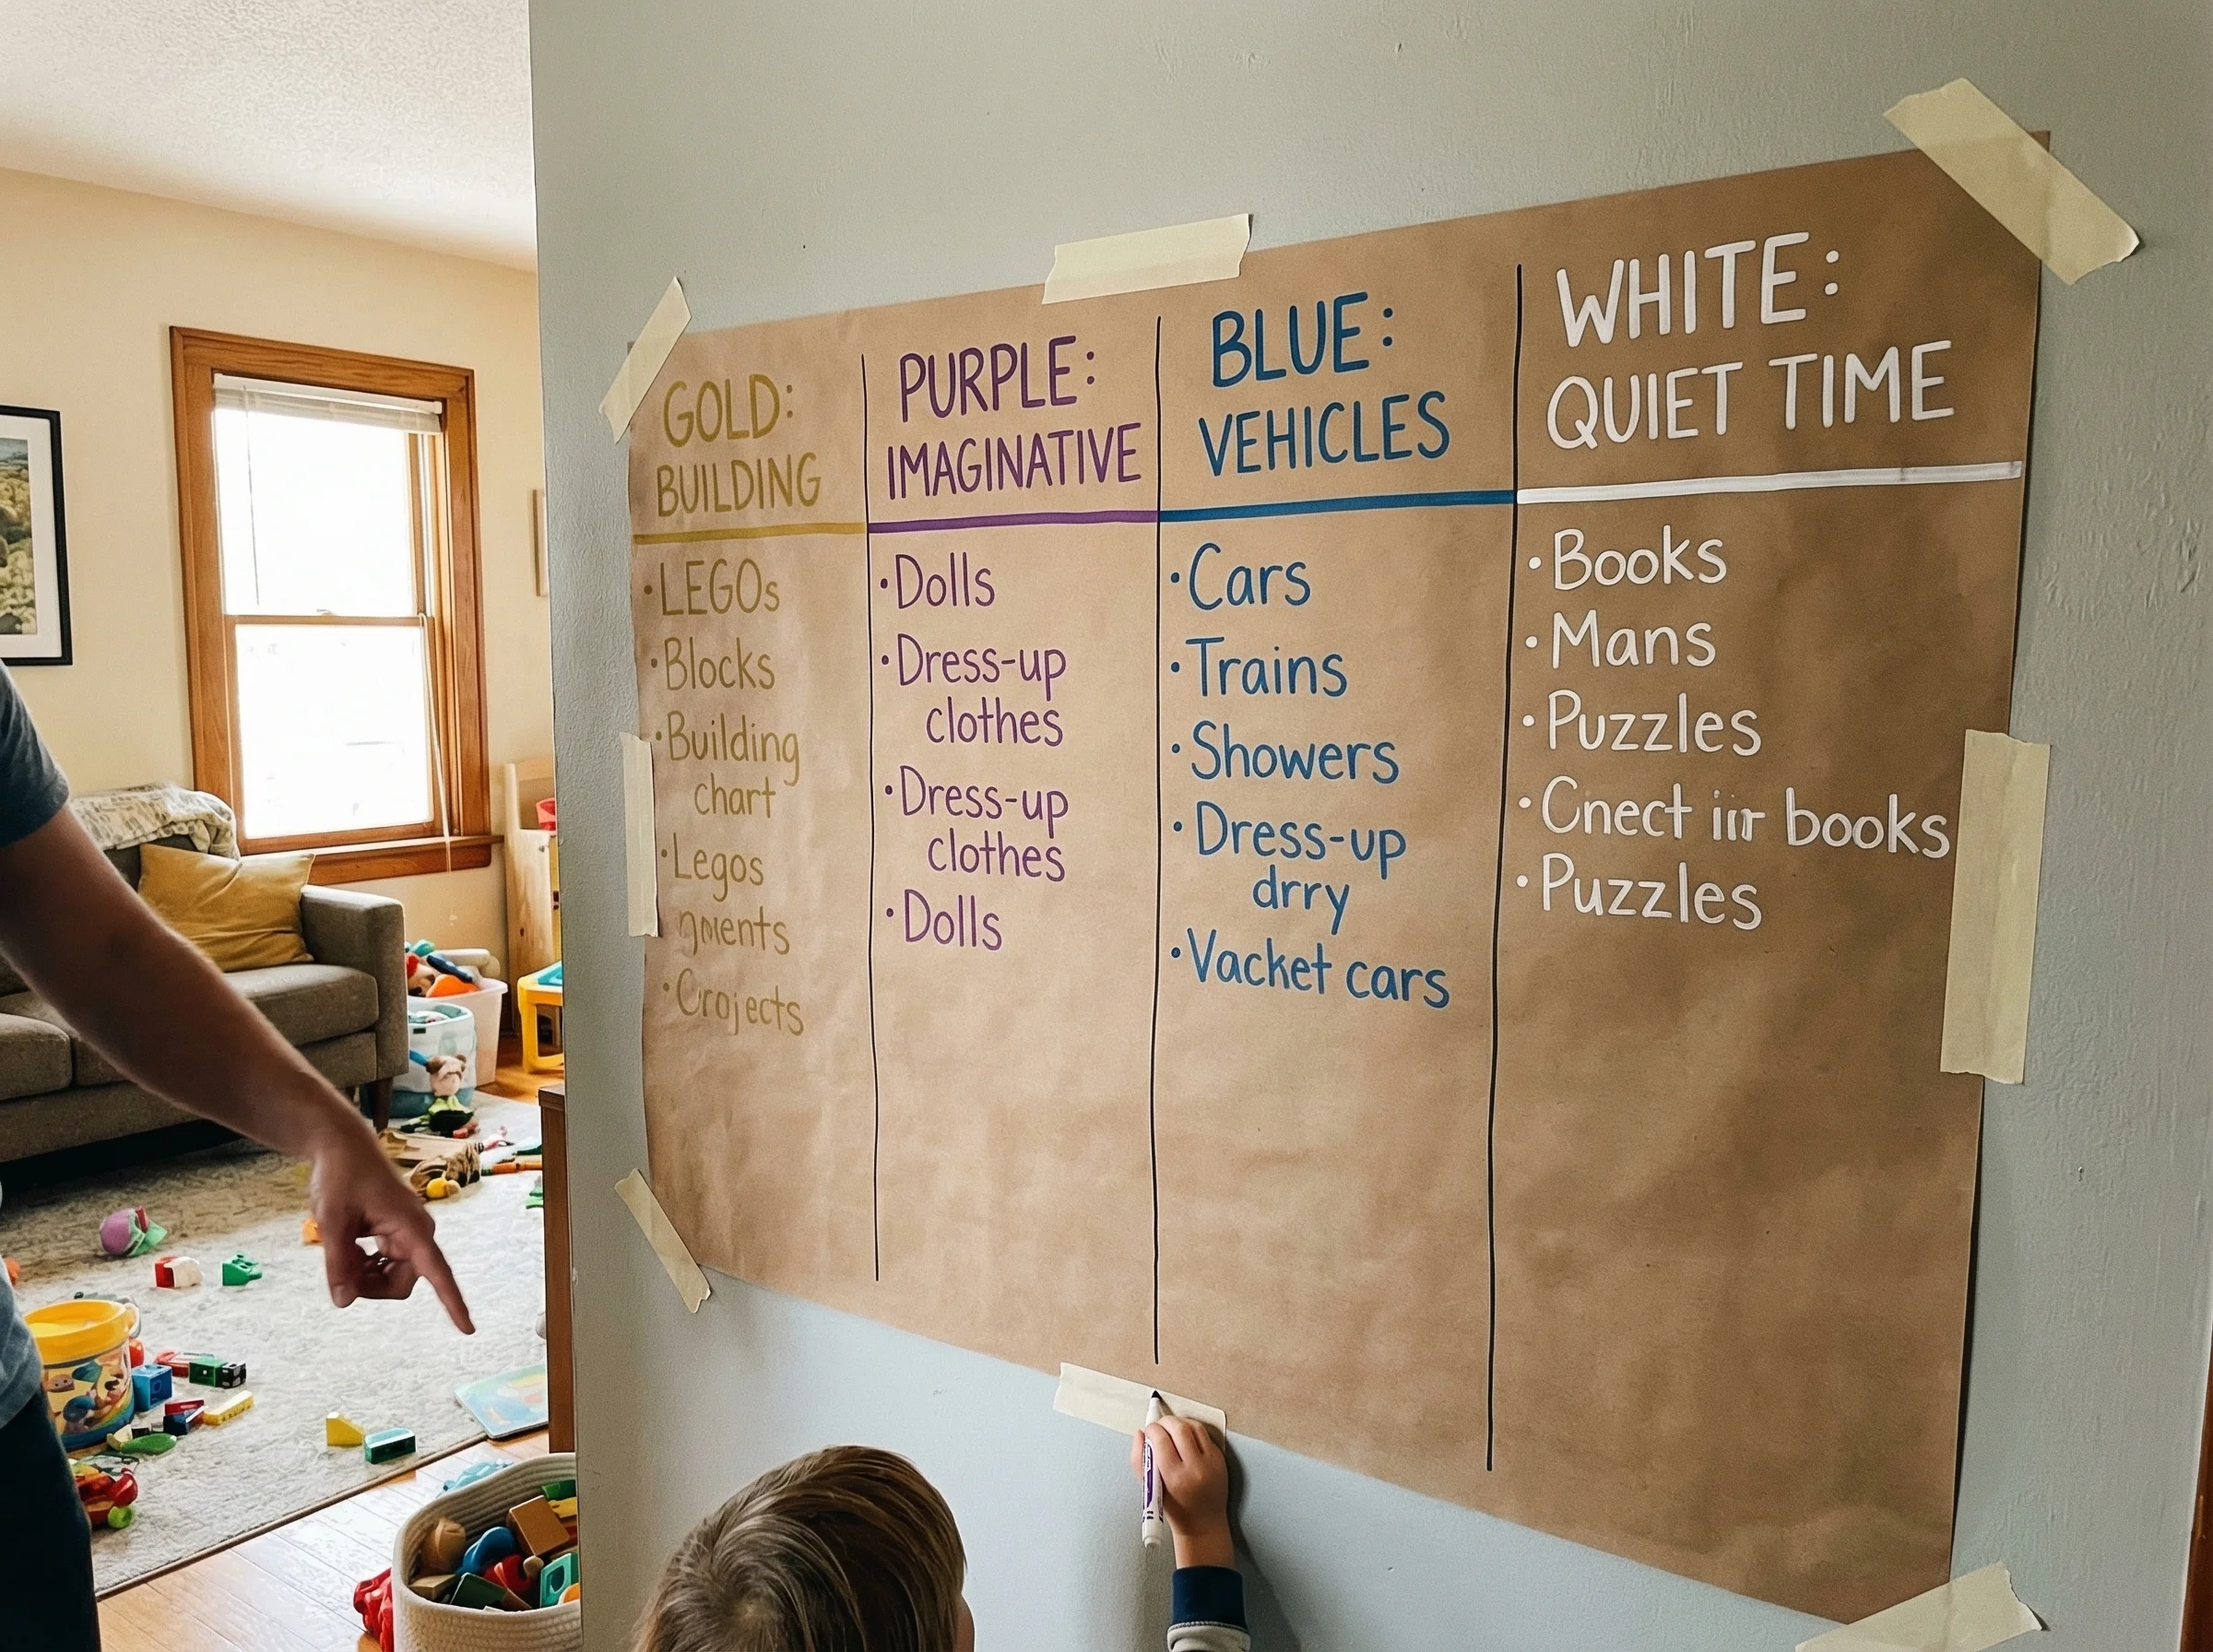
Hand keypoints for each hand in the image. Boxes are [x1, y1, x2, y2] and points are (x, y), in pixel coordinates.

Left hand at [306, 1114, 473, 1332]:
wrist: (342, 1146)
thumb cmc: (341, 1177)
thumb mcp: (332, 1221)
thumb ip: (339, 1264)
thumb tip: (345, 1302)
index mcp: (412, 1228)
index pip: (437, 1273)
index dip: (452, 1303)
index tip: (468, 1329)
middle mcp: (417, 1233)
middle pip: (401, 1284)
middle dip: (370, 1286)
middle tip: (340, 1268)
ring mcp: (406, 1234)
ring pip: (392, 1277)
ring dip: (365, 1275)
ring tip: (343, 1250)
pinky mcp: (395, 1233)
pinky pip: (385, 1264)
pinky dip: (364, 1264)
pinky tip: (350, 1245)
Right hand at [1130, 1414, 1232, 1568]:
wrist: (1204, 1524)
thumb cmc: (1175, 1511)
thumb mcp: (1150, 1490)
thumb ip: (1140, 1461)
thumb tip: (1140, 1434)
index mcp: (1176, 1479)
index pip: (1162, 1441)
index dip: (1152, 1430)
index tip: (1148, 1431)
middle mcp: (1197, 1469)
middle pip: (1180, 1428)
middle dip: (1166, 1421)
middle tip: (1158, 1426)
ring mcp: (1212, 1463)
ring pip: (1195, 1427)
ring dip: (1180, 1422)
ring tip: (1171, 1428)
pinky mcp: (1220, 1459)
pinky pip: (1205, 1436)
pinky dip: (1193, 1431)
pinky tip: (1184, 1437)